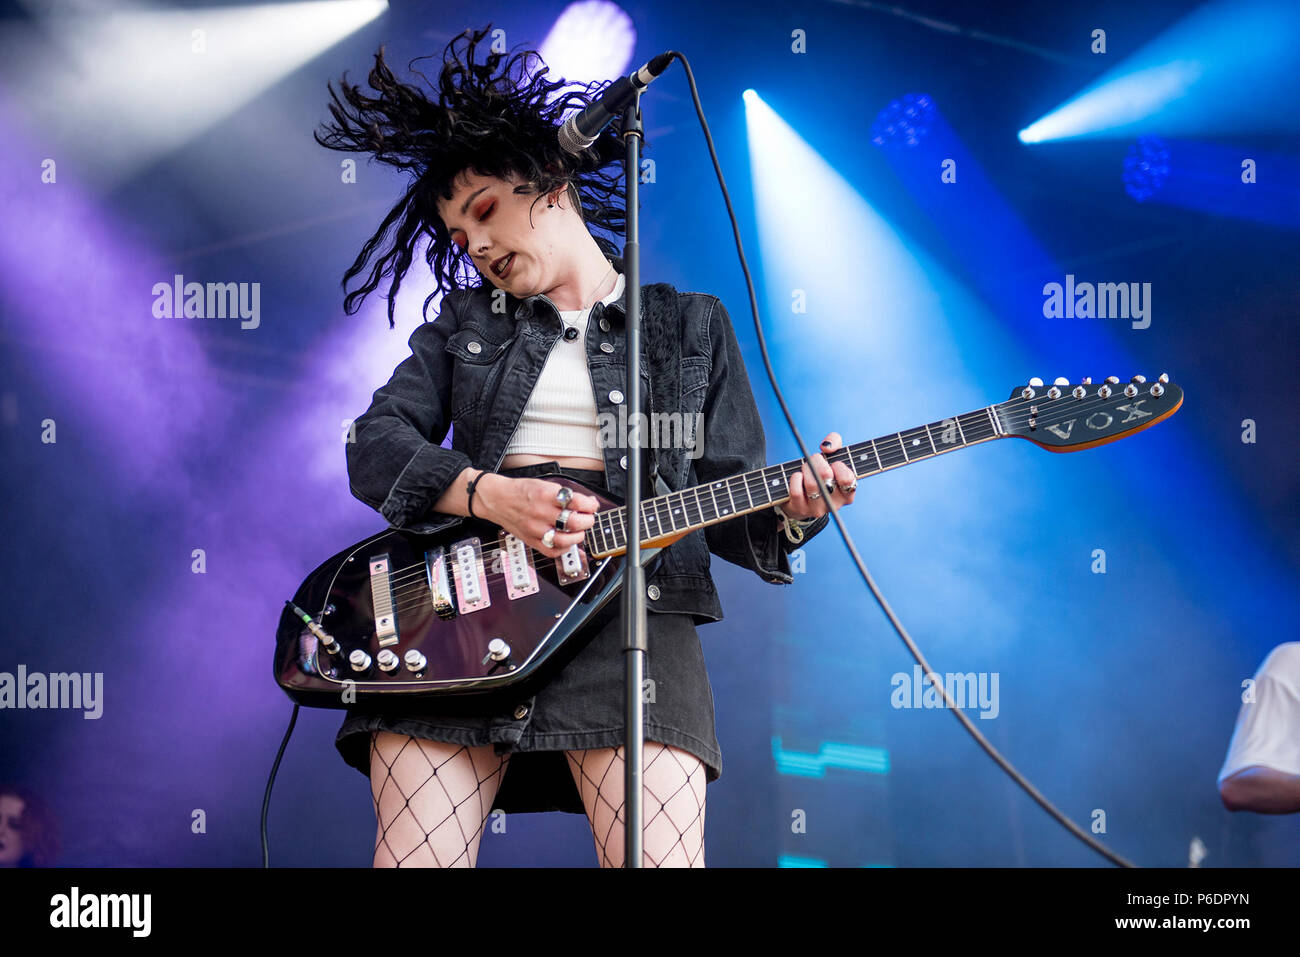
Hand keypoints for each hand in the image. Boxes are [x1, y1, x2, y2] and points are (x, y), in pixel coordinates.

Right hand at [476, 474, 601, 557]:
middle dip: (588, 521)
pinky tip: (566, 541)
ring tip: (578, 531)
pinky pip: (552, 551)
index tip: (592, 506)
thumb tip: (587, 502)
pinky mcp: (531, 540)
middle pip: (574, 523)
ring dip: (578, 536)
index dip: (590, 505)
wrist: (497, 499)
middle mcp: (541, 512)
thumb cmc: (520, 491)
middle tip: (588, 519)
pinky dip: (564, 548)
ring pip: (566, 540)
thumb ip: (565, 495)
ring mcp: (536, 529)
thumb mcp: (544, 484)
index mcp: (546, 495)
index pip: (577, 502)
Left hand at [783, 432, 856, 519]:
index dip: (838, 466)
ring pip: (811, 483)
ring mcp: (817, 509)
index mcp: (847, 494)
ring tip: (805, 468)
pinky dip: (795, 478)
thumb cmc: (820, 473)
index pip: (847, 479)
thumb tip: (827, 447)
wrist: (799, 497)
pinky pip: (796, 491)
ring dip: (805, 468)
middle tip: (815, 461)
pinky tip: (798, 477)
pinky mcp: (800, 510)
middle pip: (826, 475)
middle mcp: (834, 504)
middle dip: (817, 461)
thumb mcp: (832, 457)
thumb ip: (835, 442)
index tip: (834, 463)